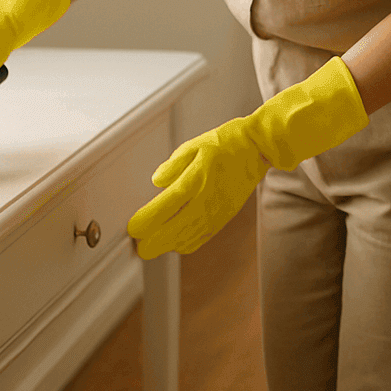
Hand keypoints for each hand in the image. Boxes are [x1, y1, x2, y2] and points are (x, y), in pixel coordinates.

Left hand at [128, 121, 270, 258]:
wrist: (257, 149)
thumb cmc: (226, 144)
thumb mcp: (194, 146)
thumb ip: (173, 166)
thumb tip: (158, 181)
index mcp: (194, 180)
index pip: (162, 210)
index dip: (144, 223)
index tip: (133, 228)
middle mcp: (205, 201)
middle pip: (172, 233)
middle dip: (152, 244)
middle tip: (139, 246)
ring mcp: (216, 212)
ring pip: (186, 240)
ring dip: (167, 246)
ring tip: (153, 245)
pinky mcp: (224, 217)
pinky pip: (201, 238)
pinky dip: (186, 244)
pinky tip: (177, 242)